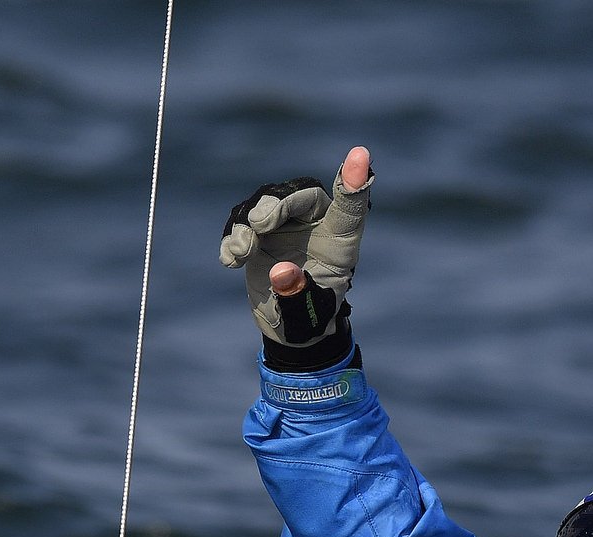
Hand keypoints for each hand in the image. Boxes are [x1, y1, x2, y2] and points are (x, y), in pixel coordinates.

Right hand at [219, 146, 371, 365]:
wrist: (288, 326)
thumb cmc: (311, 316)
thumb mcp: (309, 314)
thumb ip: (297, 294)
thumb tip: (280, 272)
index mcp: (340, 240)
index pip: (351, 206)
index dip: (353, 182)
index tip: (360, 154)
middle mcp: (314, 225)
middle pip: (299, 195)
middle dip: (278, 203)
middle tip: (260, 224)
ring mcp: (285, 226)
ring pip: (266, 202)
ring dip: (250, 221)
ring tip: (244, 251)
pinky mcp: (258, 233)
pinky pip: (242, 221)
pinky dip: (234, 235)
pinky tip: (232, 260)